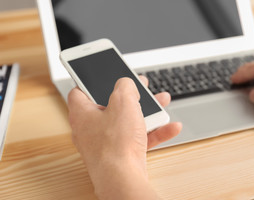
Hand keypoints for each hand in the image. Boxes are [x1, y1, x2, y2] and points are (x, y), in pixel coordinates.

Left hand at [67, 77, 181, 199]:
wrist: (123, 179)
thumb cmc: (116, 144)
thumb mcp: (123, 101)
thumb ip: (125, 86)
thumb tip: (126, 84)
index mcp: (82, 113)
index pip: (80, 92)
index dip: (92, 82)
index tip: (105, 78)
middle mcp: (91, 129)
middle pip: (111, 106)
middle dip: (132, 96)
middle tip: (142, 89)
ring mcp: (106, 144)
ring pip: (127, 122)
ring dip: (147, 112)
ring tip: (162, 102)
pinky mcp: (120, 156)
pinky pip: (138, 139)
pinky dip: (153, 132)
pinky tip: (170, 127)